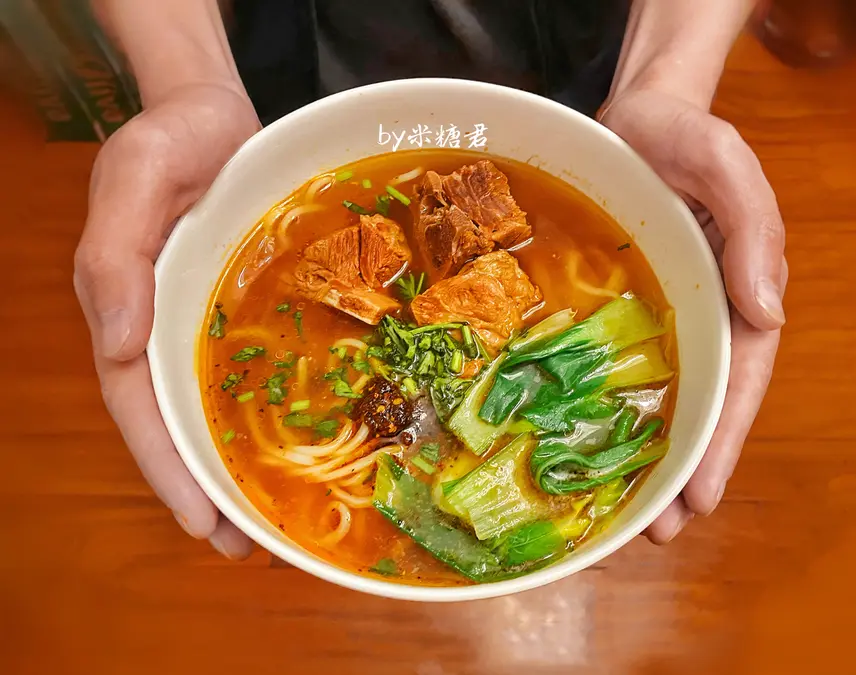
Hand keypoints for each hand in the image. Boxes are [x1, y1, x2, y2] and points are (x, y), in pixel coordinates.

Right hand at [74, 83, 260, 557]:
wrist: (213, 113)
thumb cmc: (169, 138)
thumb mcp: (134, 178)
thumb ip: (115, 255)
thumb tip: (118, 341)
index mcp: (131, 310)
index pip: (142, 407)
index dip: (168, 468)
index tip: (201, 522)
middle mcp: (164, 326)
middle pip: (177, 423)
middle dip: (205, 489)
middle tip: (244, 547)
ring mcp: (203, 321)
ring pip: (213, 408)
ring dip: (236, 466)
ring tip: (271, 521)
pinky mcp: (240, 308)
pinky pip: (251, 370)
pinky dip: (266, 413)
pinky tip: (300, 441)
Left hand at [599, 87, 785, 542]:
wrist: (637, 113)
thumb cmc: (684, 133)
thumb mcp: (724, 165)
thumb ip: (752, 232)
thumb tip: (771, 313)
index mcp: (736, 291)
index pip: (739, 382)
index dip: (721, 441)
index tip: (701, 498)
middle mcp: (702, 311)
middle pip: (699, 403)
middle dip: (681, 470)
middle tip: (654, 532)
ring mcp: (660, 311)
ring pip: (658, 393)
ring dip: (644, 453)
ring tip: (619, 511)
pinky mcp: (620, 301)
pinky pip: (613, 361)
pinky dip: (602, 404)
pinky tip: (576, 438)